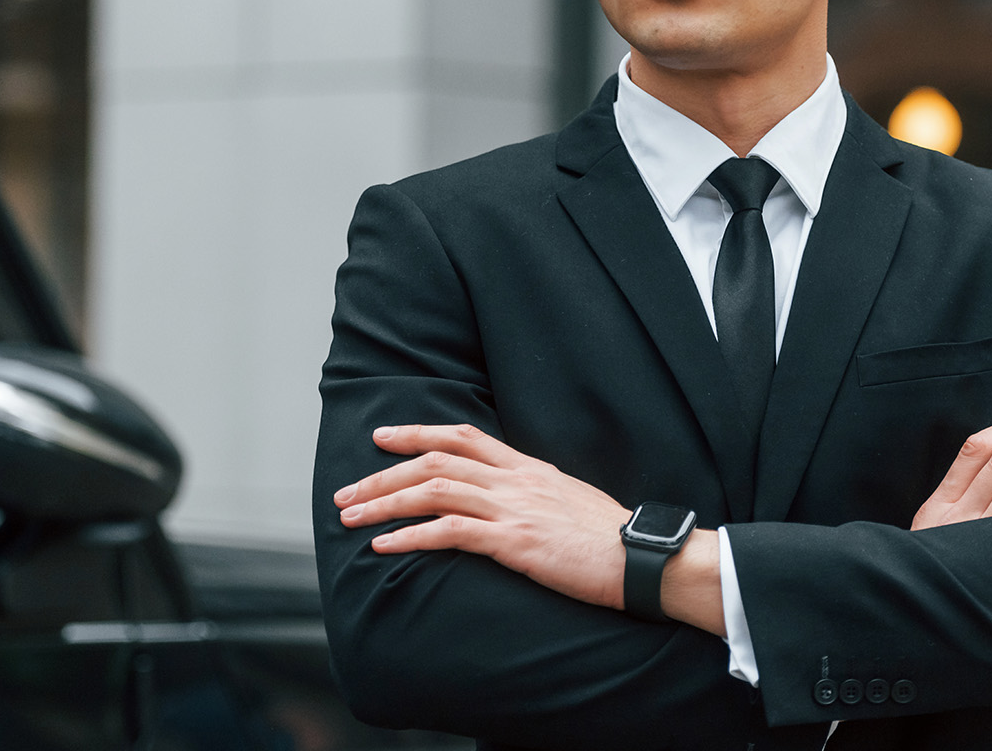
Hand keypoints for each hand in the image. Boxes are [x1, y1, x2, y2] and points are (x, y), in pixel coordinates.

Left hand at [335, 424, 630, 609]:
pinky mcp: (515, 542)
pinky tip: (384, 545)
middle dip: (384, 473)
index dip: (417, 433)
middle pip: (436, 460)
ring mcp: (514, 508)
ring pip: (434, 491)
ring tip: (350, 516)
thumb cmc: (610, 539)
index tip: (382, 437)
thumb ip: (533, 495)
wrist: (643, 559)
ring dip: (385, 502)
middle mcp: (515, 480)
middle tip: (348, 490)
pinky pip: (451, 532)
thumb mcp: (567, 501)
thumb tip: (508, 501)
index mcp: (528, 467)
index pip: (462, 436)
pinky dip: (411, 536)